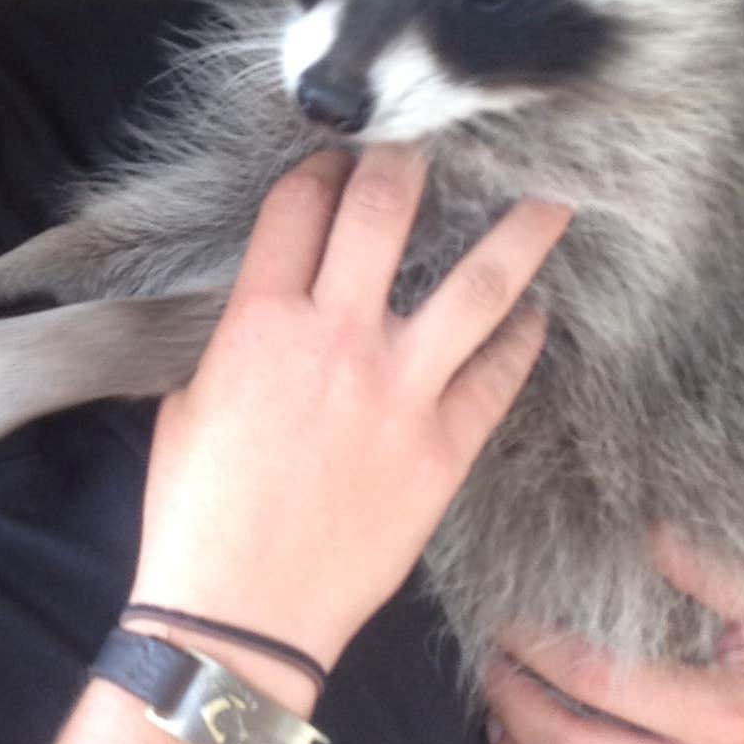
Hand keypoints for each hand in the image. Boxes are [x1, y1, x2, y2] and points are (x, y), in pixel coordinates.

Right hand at [130, 150, 567, 671]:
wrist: (237, 611)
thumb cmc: (196, 511)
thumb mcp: (189, 400)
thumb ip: (237, 336)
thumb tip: (270, 304)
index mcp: (258, 322)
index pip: (298, 206)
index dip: (323, 167)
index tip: (344, 154)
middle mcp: (334, 338)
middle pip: (385, 211)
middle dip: (414, 157)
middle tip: (443, 132)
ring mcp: (399, 391)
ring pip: (478, 285)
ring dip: (521, 232)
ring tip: (554, 197)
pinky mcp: (444, 448)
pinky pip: (499, 374)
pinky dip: (521, 338)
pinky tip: (535, 315)